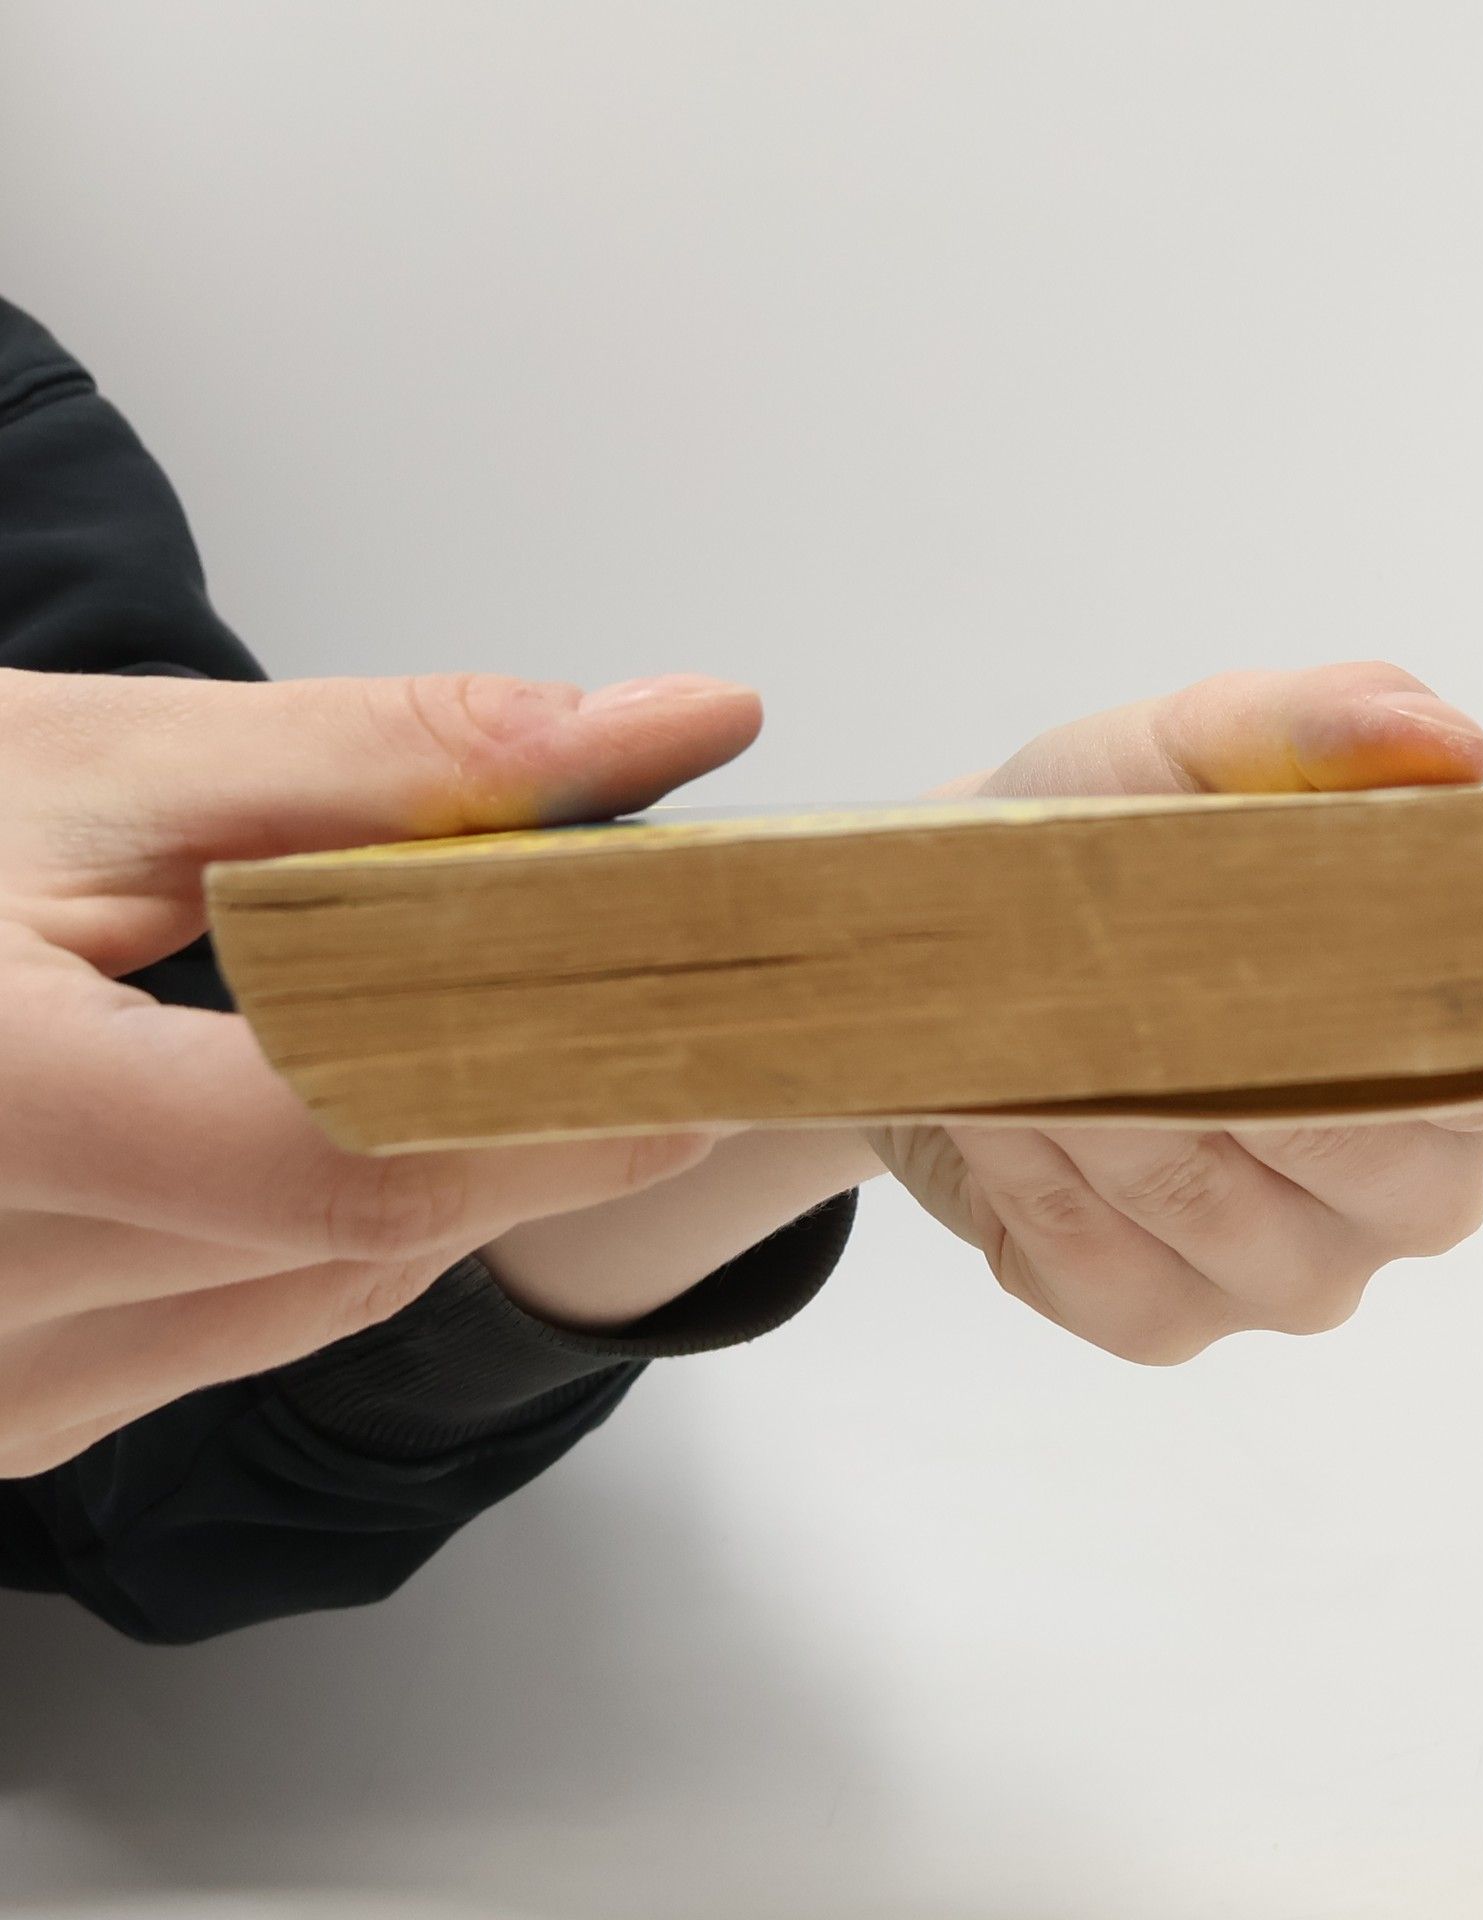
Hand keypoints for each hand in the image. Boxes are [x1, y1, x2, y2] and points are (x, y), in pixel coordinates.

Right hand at [0, 665, 760, 1475]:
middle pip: (364, 1227)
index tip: (716, 1029)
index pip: (344, 1155)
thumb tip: (668, 727)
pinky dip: (351, 1224)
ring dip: (458, 1169)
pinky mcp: (4, 1413)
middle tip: (665, 1000)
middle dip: (541, 1114)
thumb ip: (398, 760)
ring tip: (529, 1038)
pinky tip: (379, 1119)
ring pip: (334, 1292)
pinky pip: (254, 1330)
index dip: (564, 1097)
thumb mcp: (96, 765)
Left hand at [868, 662, 1482, 1362]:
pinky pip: (1107, 1272)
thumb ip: (1327, 726)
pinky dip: (1033, 1174)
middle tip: (1099, 947)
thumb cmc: (1109, 842)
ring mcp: (1296, 1278)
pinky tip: (996, 1099)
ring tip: (1020, 1004)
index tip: (1277, 920)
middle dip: (1209, 1041)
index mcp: (1476, 1056)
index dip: (1388, 1002)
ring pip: (1207, 1207)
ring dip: (1092, 1094)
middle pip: (1351, 1151)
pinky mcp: (1165, 1324)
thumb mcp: (1205, 748)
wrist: (961, 947)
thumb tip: (1452, 748)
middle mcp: (1411, 1191)